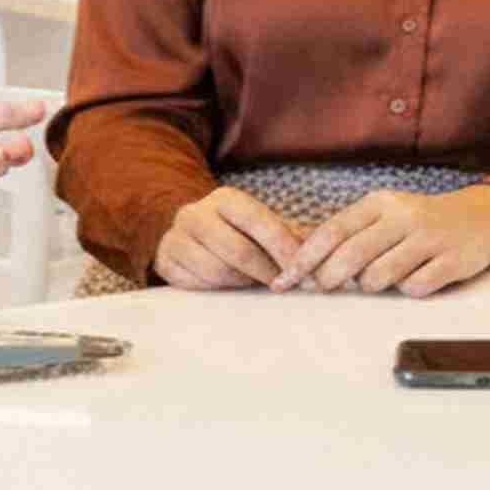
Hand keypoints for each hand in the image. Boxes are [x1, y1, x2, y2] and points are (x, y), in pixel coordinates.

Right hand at [154, 187, 305, 291]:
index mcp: (225, 199)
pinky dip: (218, 290)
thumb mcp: (260, 225)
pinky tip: (230, 287)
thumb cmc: (235, 232)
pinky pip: (197, 284)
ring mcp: (176, 238)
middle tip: (283, 285)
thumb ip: (290, 235)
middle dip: (266, 272)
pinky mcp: (165, 262)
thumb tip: (323, 251)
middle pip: (238, 251)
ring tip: (256, 283)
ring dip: (243, 283)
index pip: (258, 221)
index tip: (301, 269)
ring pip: (216, 271)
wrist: (189, 233)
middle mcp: (196, 214)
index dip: (282, 247)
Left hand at [275, 185, 489, 298]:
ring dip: (371, 286)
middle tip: (327, 288)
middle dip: (331, 279)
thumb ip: (351, 234)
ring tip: (380, 280)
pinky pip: (415, 288)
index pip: (332, 231)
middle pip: (351, 256)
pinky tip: (415, 279)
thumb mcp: (385, 214)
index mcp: (380, 203)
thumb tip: (306, 266)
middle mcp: (404, 217)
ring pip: (380, 277)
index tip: (285, 280)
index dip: (304, 258)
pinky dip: (408, 291)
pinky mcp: (453, 261)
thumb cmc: (420, 222)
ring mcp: (430, 239)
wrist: (481, 217)